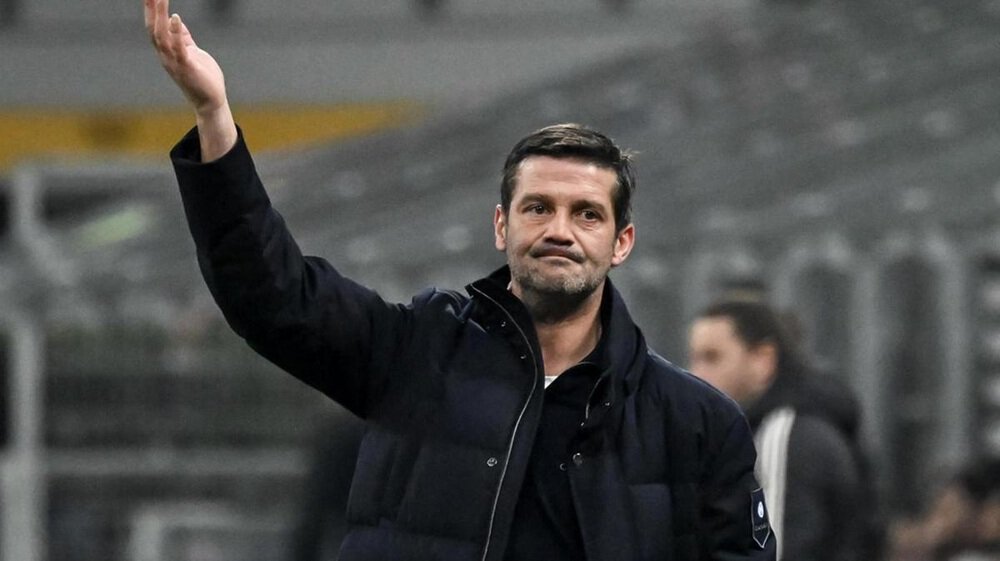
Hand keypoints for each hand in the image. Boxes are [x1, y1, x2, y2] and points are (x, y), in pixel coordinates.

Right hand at [145, 0, 225, 114]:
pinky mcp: (186, 67)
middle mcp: (166, 56)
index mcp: (167, 52)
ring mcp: (174, 62)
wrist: (211, 101)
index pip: (154, 28)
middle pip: (153, 30)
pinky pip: (178, 47)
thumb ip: (183, 38)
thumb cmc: (203, 77)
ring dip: (160, 17)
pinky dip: (175, 32)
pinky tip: (175, 17)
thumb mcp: (191, 52)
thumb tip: (176, 20)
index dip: (151, 12)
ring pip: (161, 36)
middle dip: (152, 11)